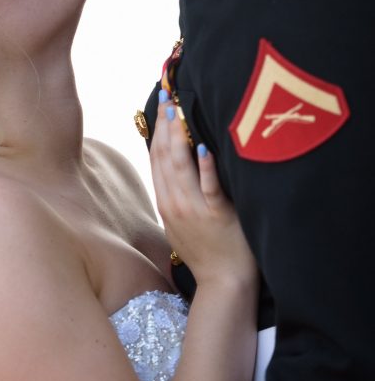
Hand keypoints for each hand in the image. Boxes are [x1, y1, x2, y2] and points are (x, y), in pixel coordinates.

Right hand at [150, 91, 256, 285]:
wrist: (223, 283)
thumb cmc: (208, 251)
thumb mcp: (182, 222)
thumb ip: (178, 195)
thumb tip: (179, 166)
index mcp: (166, 203)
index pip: (156, 159)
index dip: (157, 130)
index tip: (161, 106)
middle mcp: (175, 203)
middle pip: (165, 156)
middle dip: (166, 124)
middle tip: (168, 97)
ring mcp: (194, 209)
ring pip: (181, 166)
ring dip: (179, 137)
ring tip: (179, 111)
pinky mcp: (216, 216)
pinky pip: (209, 187)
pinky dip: (205, 167)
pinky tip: (203, 147)